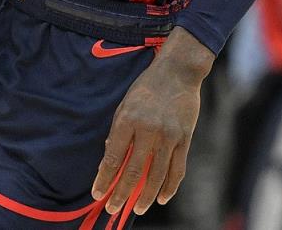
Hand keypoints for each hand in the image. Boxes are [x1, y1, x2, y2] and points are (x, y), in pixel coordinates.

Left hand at [91, 29, 213, 215]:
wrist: (178, 72)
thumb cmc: (146, 89)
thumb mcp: (125, 106)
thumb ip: (117, 134)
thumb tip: (108, 162)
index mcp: (128, 120)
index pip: (113, 158)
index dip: (104, 179)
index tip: (97, 194)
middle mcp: (148, 129)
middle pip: (133, 171)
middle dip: (121, 194)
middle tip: (112, 209)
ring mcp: (169, 136)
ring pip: (157, 176)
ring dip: (145, 197)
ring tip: (137, 209)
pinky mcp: (185, 139)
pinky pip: (177, 169)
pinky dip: (169, 187)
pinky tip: (161, 198)